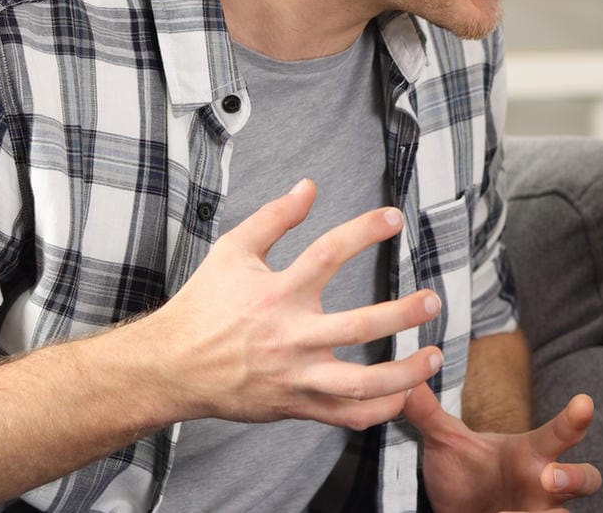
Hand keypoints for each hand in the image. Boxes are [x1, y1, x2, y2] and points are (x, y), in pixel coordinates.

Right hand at [136, 179, 443, 428]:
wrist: (169, 368)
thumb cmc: (202, 306)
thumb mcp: (232, 251)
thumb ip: (274, 217)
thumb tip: (309, 186)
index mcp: (276, 293)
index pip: (327, 254)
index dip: (363, 232)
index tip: (394, 218)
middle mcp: (289, 337)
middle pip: (356, 327)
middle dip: (401, 314)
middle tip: (432, 301)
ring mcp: (294, 376)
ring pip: (359, 384)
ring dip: (403, 373)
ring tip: (434, 356)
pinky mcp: (295, 405)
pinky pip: (345, 416)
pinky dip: (379, 410)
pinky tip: (404, 394)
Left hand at [407, 382, 601, 511]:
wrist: (459, 511)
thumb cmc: (464, 475)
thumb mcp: (446, 442)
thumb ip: (428, 412)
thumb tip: (407, 380)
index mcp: (530, 454)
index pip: (560, 433)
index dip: (575, 419)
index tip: (583, 402)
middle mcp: (543, 485)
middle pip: (586, 479)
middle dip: (575, 477)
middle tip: (549, 476)